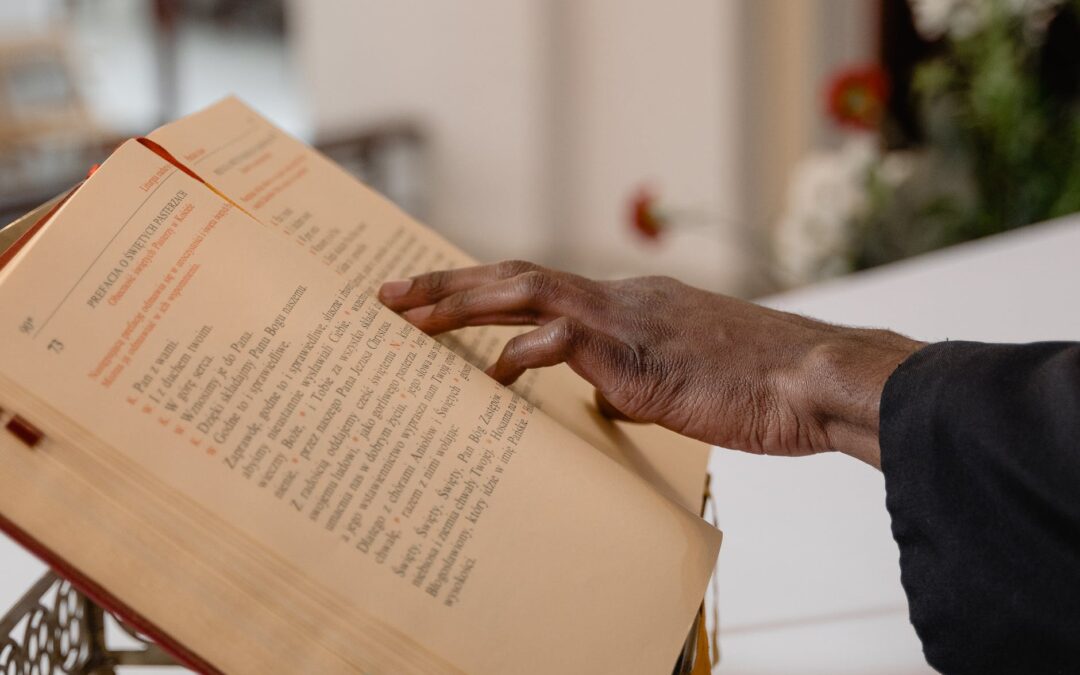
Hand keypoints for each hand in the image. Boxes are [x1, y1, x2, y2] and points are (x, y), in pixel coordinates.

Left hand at [378, 261, 924, 467]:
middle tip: (389, 295)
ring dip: (463, 302)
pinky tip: (495, 376)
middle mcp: (620, 300)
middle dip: (447, 284)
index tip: (433, 300)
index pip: (539, 288)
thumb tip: (593, 396)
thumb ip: (629, 379)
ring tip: (407, 317)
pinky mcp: (640, 354)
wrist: (816, 381)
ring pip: (527, 292)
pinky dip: (525, 355)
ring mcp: (628, 321)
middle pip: (515, 277)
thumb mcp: (681, 380)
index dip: (481, 291)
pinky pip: (566, 341)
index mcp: (629, 304)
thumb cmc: (758, 388)